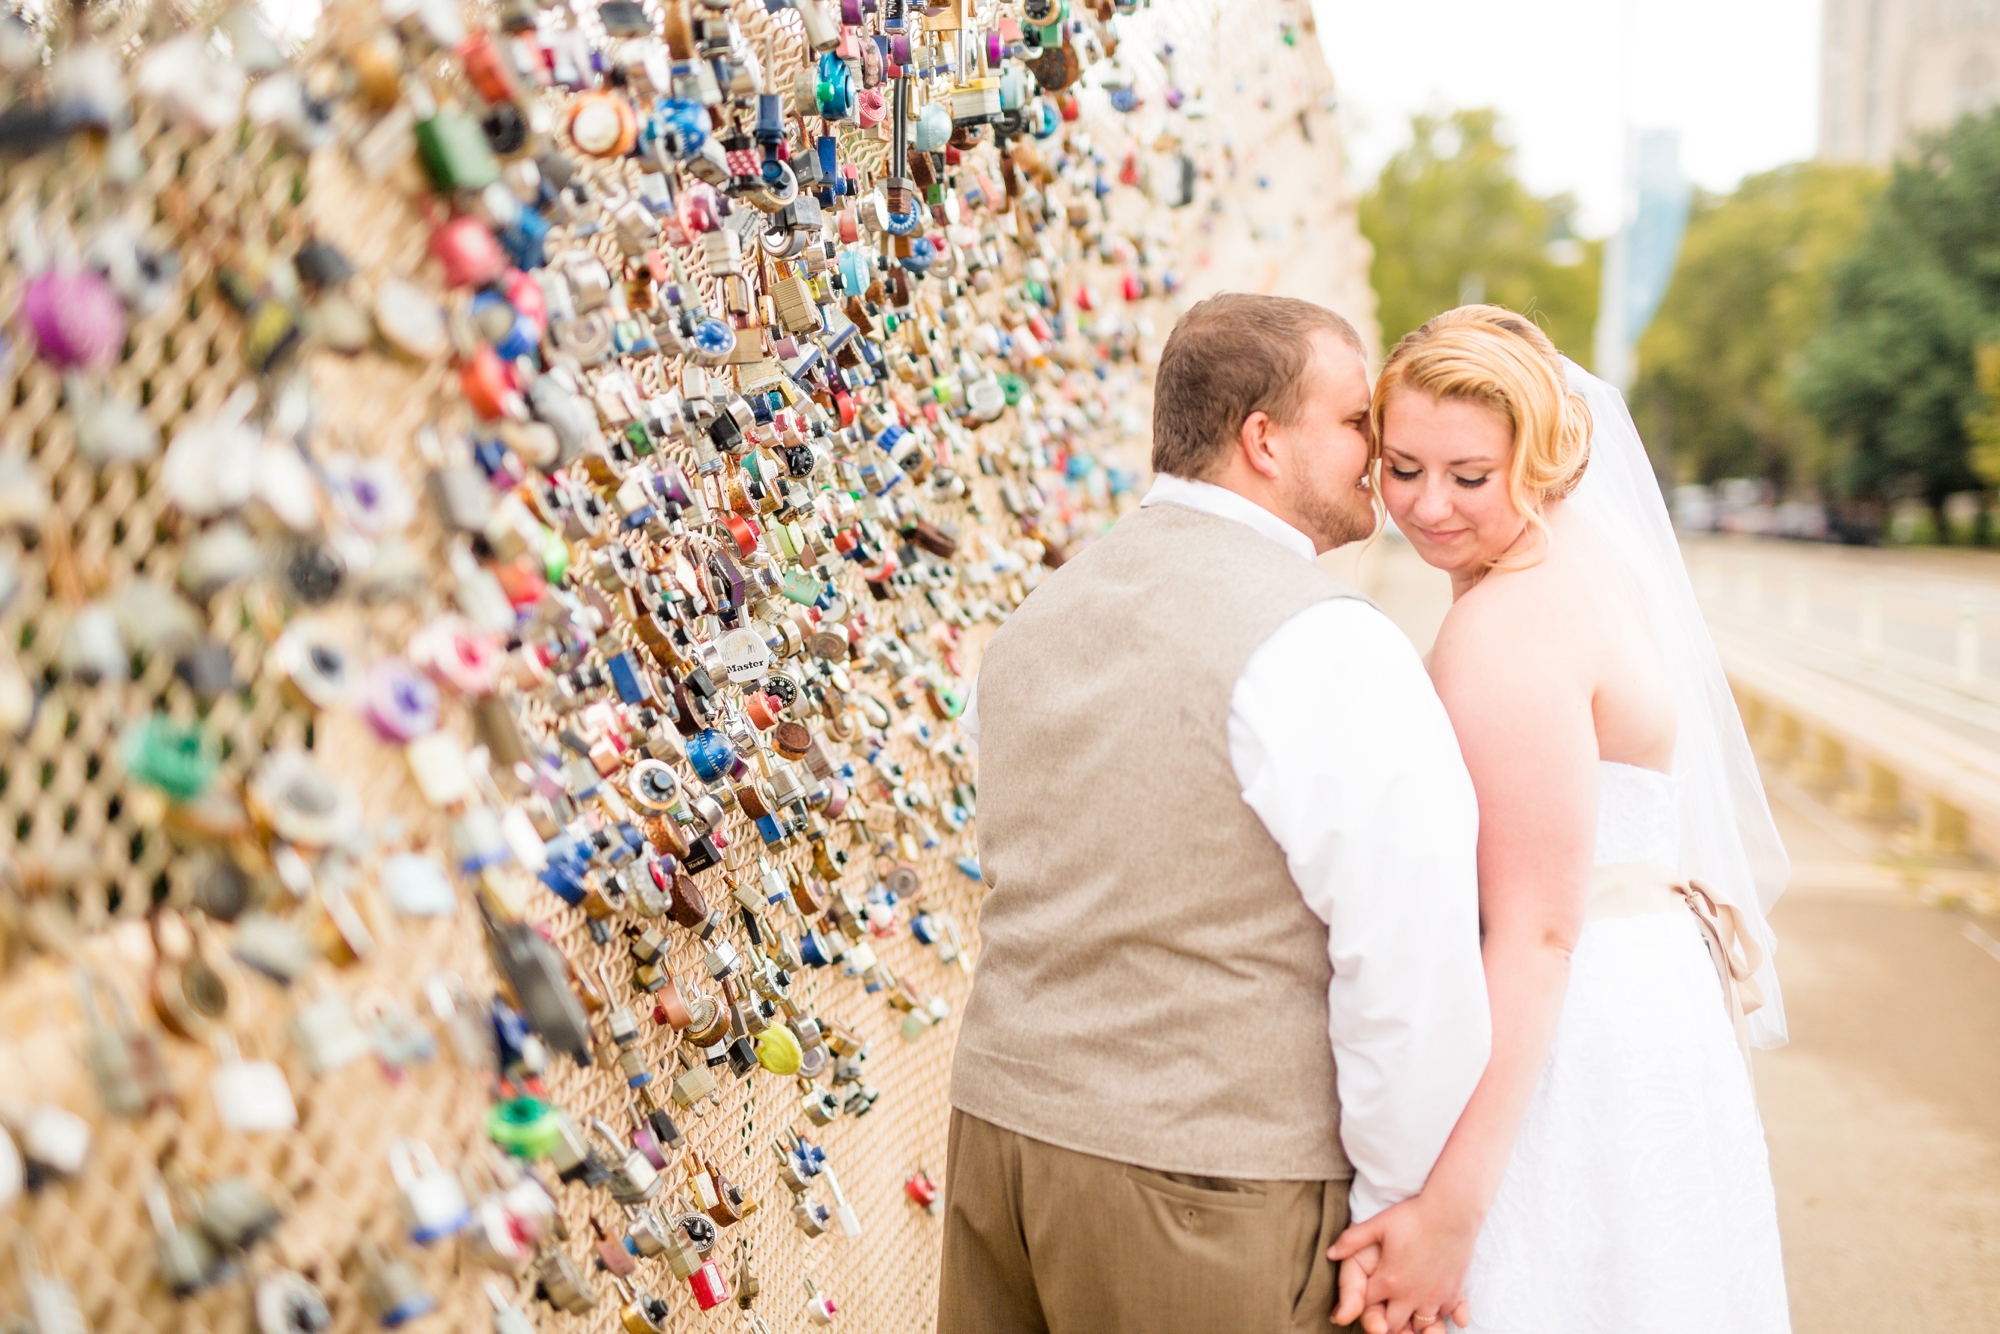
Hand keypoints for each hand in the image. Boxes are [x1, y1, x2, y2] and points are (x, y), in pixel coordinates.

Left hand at [1328, 1194, 1478, 1333]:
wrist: (1452, 1211)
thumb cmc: (1413, 1215)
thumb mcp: (1378, 1224)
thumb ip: (1351, 1241)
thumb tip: (1330, 1253)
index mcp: (1388, 1281)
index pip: (1368, 1306)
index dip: (1364, 1304)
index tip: (1367, 1297)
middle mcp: (1410, 1295)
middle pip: (1393, 1324)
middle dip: (1386, 1321)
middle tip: (1385, 1311)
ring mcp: (1434, 1297)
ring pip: (1420, 1326)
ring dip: (1413, 1322)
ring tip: (1409, 1312)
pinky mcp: (1453, 1293)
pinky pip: (1444, 1316)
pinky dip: (1438, 1314)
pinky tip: (1433, 1304)